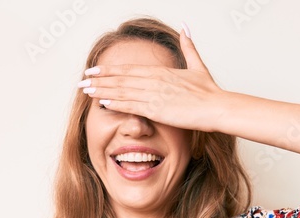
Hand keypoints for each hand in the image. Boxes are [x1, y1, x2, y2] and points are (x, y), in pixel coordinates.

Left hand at [78, 27, 228, 132]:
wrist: (216, 106)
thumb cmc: (209, 91)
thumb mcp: (198, 65)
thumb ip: (188, 46)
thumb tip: (185, 27)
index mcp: (160, 72)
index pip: (128, 69)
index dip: (109, 70)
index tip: (94, 70)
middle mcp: (154, 81)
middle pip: (120, 79)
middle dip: (99, 80)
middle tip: (82, 81)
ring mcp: (154, 95)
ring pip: (122, 91)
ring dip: (102, 91)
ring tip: (86, 91)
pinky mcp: (157, 109)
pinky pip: (131, 105)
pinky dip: (116, 103)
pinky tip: (103, 102)